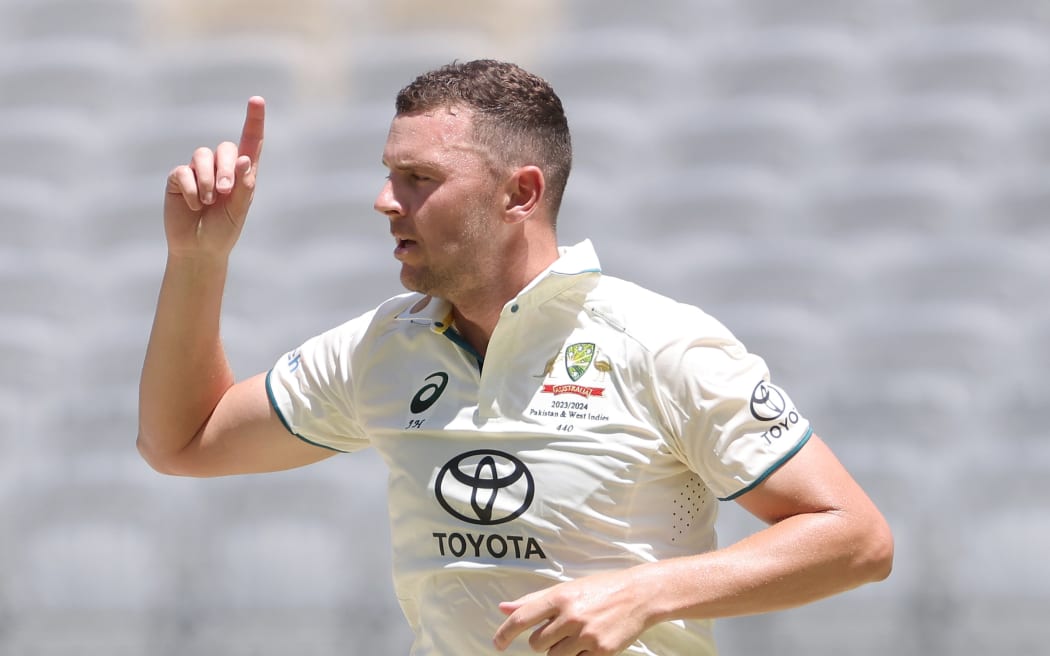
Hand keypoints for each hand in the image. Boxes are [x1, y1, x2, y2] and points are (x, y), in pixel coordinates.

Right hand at [164, 96, 265, 258]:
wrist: (199, 249)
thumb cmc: (223, 230)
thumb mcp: (239, 211)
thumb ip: (244, 186)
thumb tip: (244, 159)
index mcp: (242, 173)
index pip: (250, 141)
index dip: (253, 120)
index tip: (257, 100)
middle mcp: (220, 167)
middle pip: (224, 148)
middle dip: (226, 168)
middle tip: (224, 192)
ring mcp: (198, 171)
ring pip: (202, 155)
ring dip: (208, 179)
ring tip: (210, 202)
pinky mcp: (178, 179)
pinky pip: (182, 172)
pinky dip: (191, 189)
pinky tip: (194, 205)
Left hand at [493, 570, 654, 655]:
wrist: (639, 595)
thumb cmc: (600, 589)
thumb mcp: (566, 589)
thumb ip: (533, 601)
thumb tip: (503, 608)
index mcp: (560, 597)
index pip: (522, 618)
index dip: (505, 633)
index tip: (497, 644)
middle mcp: (570, 616)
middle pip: (537, 644)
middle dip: (544, 641)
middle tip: (562, 629)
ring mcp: (586, 635)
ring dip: (560, 651)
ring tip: (577, 635)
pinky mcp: (601, 651)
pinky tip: (589, 643)